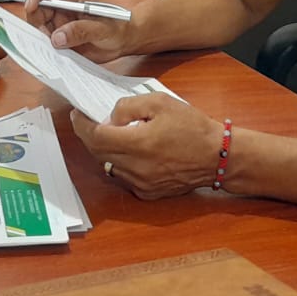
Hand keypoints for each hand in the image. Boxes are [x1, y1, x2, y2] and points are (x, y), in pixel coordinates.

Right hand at [24, 0, 132, 63]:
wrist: (126, 41)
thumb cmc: (120, 27)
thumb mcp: (103, 29)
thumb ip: (81, 31)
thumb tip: (57, 37)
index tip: (31, 6)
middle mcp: (64, 10)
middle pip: (39, 10)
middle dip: (36, 22)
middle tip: (44, 37)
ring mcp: (62, 25)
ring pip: (41, 28)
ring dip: (41, 38)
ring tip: (54, 48)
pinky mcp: (63, 40)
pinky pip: (49, 43)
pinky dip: (47, 49)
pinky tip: (55, 55)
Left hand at [69, 92, 223, 199]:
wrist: (218, 157)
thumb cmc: (192, 127)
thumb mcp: (160, 102)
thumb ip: (129, 107)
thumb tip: (110, 118)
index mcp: (138, 144)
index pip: (95, 137)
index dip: (82, 125)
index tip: (78, 114)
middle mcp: (136, 168)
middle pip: (98, 153)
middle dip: (90, 136)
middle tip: (92, 121)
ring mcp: (141, 183)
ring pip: (109, 166)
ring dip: (106, 150)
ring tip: (115, 134)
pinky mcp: (148, 193)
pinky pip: (124, 177)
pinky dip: (121, 163)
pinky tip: (132, 151)